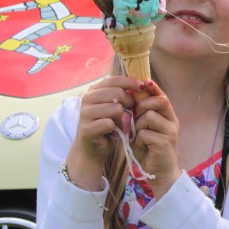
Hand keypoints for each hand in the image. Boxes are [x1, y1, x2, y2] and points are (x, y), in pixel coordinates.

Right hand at [64, 75, 138, 189]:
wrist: (93, 148)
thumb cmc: (107, 125)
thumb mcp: (115, 106)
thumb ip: (124, 95)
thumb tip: (143, 84)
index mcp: (94, 90)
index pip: (115, 79)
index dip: (131, 82)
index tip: (143, 87)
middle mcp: (87, 99)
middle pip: (117, 93)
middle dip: (130, 103)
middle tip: (132, 112)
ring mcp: (85, 113)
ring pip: (116, 108)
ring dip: (122, 118)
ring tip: (120, 124)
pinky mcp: (87, 128)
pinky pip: (110, 124)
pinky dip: (116, 129)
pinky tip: (113, 133)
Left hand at [130, 80, 181, 196]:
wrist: (159, 174)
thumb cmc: (150, 150)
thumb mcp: (144, 129)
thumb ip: (141, 115)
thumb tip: (129, 98)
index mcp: (168, 117)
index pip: (162, 96)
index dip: (154, 88)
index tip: (145, 81)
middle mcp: (172, 122)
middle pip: (159, 101)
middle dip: (143, 105)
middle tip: (135, 115)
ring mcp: (170, 132)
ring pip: (149, 116)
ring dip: (139, 125)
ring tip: (138, 135)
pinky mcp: (164, 143)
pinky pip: (145, 132)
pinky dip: (139, 138)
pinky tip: (141, 146)